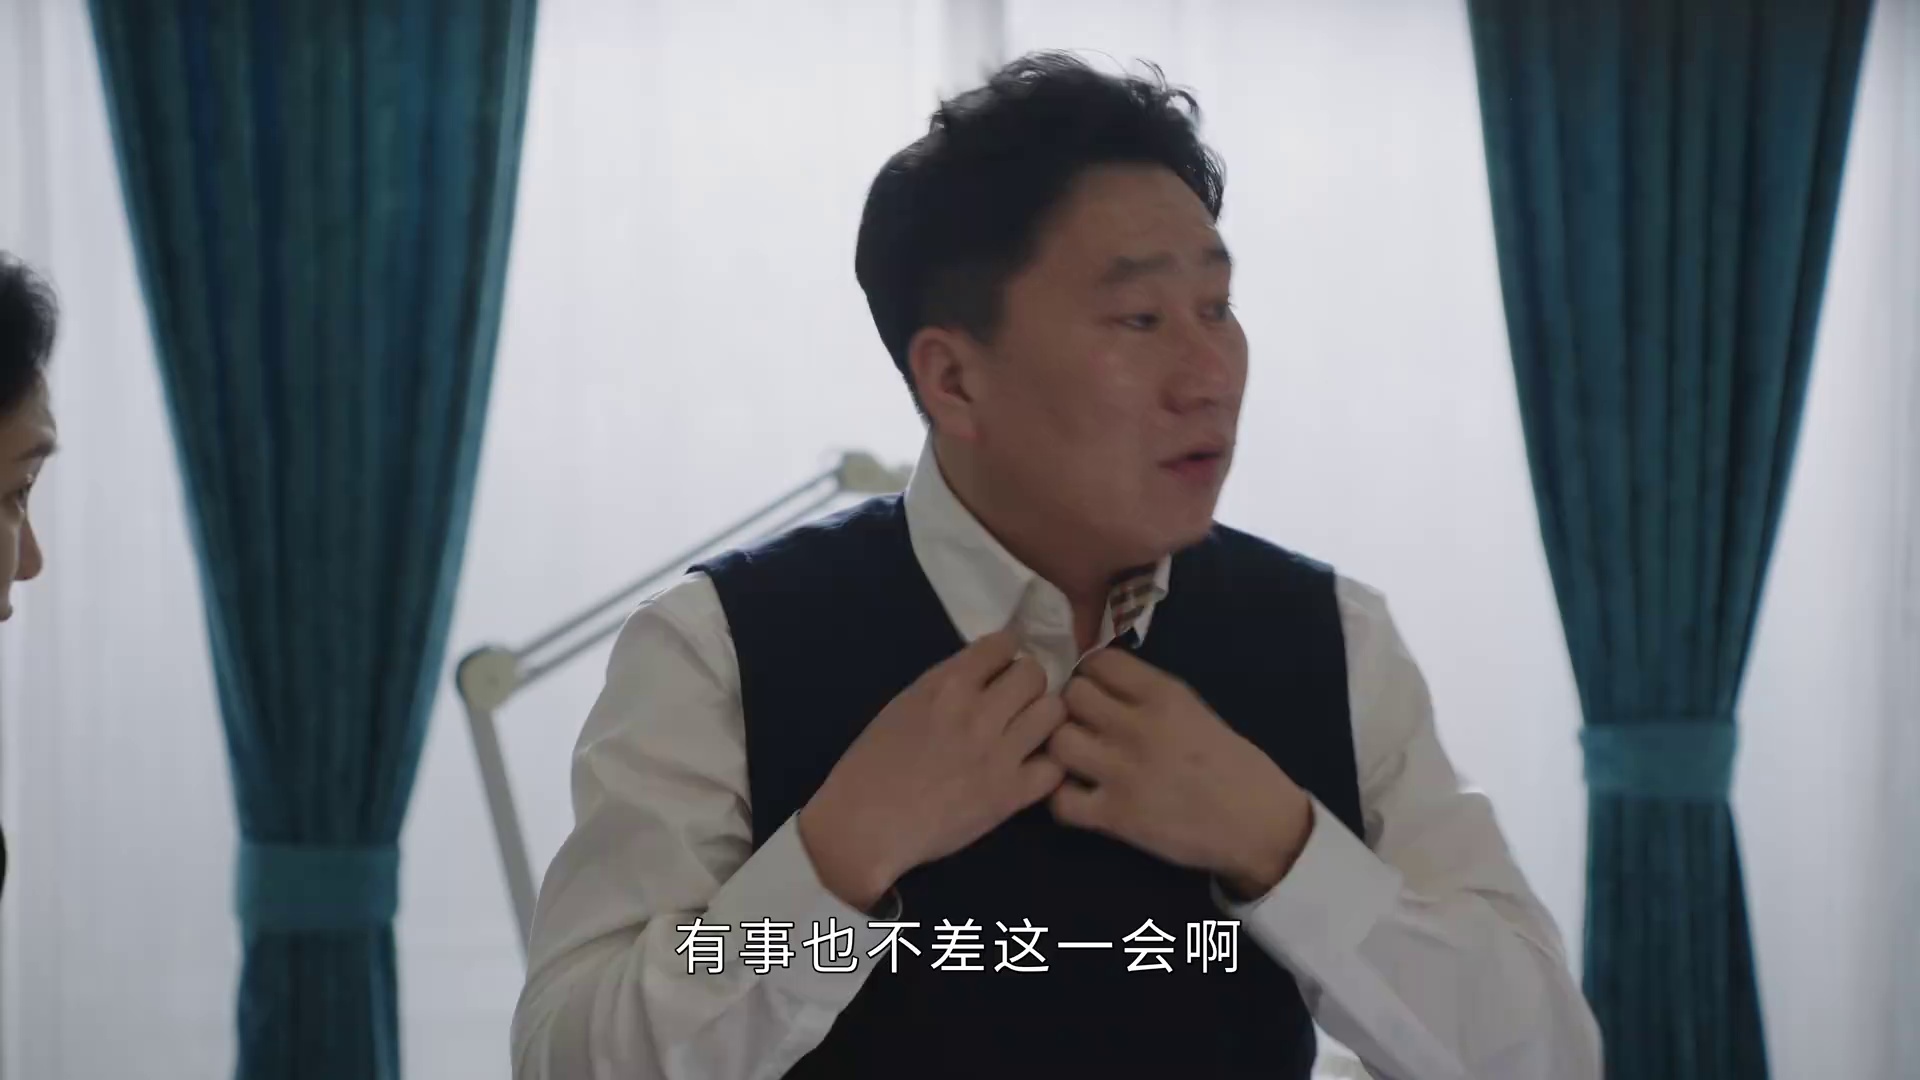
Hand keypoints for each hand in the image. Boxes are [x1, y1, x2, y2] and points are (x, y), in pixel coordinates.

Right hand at [799, 628, 1067, 909]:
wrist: (865, 826)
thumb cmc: (871, 766)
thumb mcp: (903, 705)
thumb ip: (945, 686)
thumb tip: (982, 676)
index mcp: (946, 685)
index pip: (1002, 644)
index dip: (1007, 654)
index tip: (1003, 668)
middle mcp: (978, 711)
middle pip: (1035, 674)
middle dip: (1029, 684)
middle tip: (1019, 703)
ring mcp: (998, 753)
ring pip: (1053, 713)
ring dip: (1044, 719)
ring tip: (1030, 733)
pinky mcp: (1011, 794)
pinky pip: (1055, 766)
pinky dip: (1048, 765)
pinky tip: (1032, 770)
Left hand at [1045, 647, 1313, 898]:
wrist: (1258, 824)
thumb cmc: (1231, 765)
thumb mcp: (1193, 710)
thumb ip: (1147, 695)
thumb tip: (1100, 685)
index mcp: (1164, 694)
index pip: (1099, 662)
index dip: (1089, 676)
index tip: (1095, 692)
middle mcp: (1139, 726)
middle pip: (1071, 697)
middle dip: (1071, 710)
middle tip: (1082, 728)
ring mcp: (1124, 772)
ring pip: (1057, 742)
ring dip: (1060, 751)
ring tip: (1076, 762)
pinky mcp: (1116, 816)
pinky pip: (1060, 800)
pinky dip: (1061, 800)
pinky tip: (1079, 799)